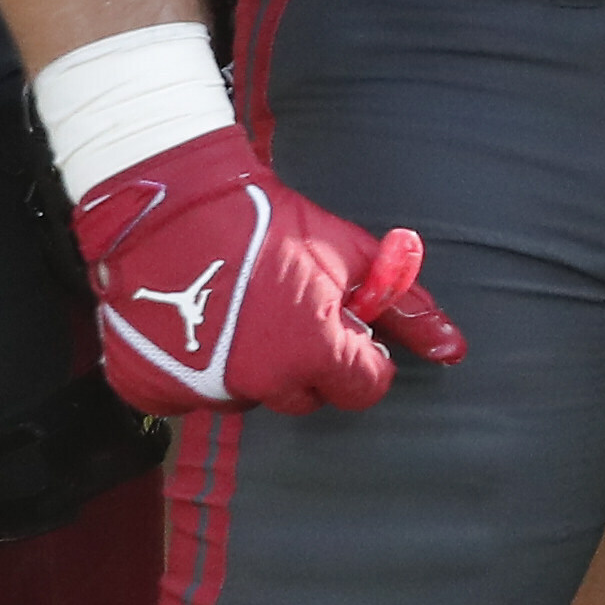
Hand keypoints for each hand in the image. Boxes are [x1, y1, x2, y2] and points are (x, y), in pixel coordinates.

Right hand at [73, 128, 463, 414]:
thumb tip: (454, 350)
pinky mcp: (150, 389)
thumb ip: (406, 309)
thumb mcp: (350, 257)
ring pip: (250, 398)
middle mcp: (257, 383)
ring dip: (254, 370)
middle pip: (306, 396)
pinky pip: (191, 398)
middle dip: (311, 363)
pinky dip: (198, 371)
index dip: (363, 356)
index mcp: (312, 353)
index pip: (364, 388)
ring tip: (242, 312)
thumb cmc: (268, 225)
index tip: (347, 328)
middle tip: (292, 313)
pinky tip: (199, 328)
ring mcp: (199, 390)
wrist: (174, 205)